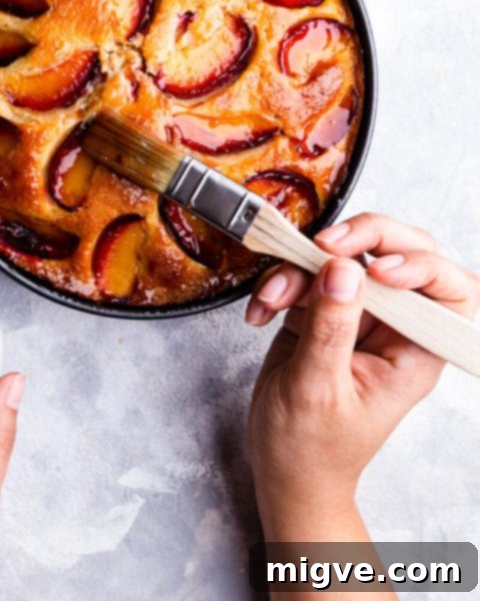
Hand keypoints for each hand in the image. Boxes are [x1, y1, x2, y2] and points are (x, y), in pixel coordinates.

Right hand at [245, 213, 479, 539]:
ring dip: (301, 268)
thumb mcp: (317, 390)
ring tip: (273, 299)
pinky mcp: (325, 309)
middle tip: (324, 244)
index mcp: (415, 352)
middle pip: (400, 253)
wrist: (284, 471)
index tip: (378, 268)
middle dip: (361, 239)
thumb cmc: (311, 450)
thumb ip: (331, 327)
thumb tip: (345, 269)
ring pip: (345, 256)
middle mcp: (394, 327)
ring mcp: (360, 314)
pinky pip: (308, 272)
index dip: (421, 267)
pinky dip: (281, 283)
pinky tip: (263, 311)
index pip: (448, 291)